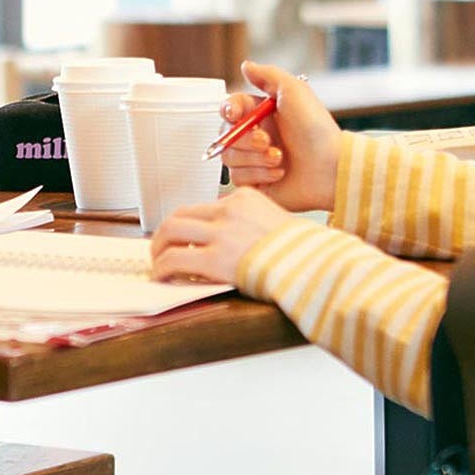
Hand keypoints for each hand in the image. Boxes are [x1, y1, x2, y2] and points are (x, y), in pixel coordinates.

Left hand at [149, 186, 303, 283]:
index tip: (180, 239)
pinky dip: (162, 268)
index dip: (186, 225)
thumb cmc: (303, 252)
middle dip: (164, 234)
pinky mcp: (216, 259)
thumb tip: (227, 240)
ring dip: (158, 249)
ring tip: (157, 263)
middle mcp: (229, 210)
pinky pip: (175, 259)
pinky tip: (162, 276)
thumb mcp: (276, 221)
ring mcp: (221, 234)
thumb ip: (249, 223)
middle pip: (179, 215)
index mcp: (243, 198)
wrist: (316, 267)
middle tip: (159, 248)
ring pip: (170, 232)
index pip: (203, 207)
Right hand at [220, 60, 340, 211]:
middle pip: (225, 135)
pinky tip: (280, 172)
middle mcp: (254, 136)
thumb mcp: (295, 91)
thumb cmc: (316, 129)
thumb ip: (268, 75)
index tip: (236, 115)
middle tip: (267, 141)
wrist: (330, 167)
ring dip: (255, 158)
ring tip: (280, 159)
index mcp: (261, 114)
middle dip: (245, 139)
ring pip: (230, 158)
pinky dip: (260, 174)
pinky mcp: (256, 181)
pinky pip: (239, 178)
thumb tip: (246, 65)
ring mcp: (254, 160)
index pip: (229, 109)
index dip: (228, 111)